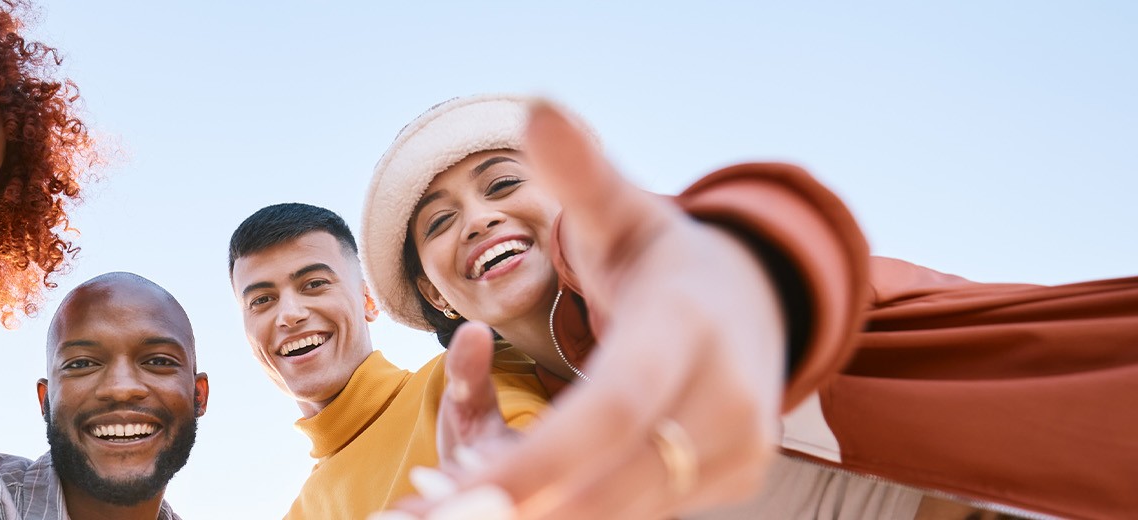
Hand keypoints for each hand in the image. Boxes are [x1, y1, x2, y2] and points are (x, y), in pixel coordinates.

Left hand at [388, 100, 788, 518]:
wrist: (760, 300)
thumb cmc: (666, 258)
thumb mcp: (626, 212)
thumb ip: (580, 175)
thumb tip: (538, 111)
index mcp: (691, 329)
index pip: (611, 410)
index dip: (537, 459)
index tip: (459, 491)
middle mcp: (728, 402)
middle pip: (613, 482)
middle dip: (520, 503)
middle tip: (431, 509)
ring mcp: (735, 454)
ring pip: (621, 509)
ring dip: (537, 512)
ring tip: (445, 507)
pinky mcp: (727, 485)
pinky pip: (637, 512)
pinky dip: (567, 510)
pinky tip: (499, 504)